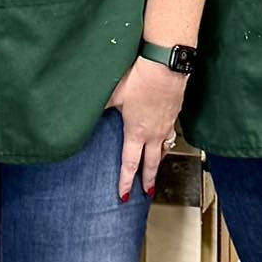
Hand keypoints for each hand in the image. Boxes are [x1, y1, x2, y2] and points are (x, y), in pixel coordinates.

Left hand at [106, 56, 184, 200]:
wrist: (166, 66)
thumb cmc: (140, 79)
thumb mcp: (114, 95)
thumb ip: (101, 107)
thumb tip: (86, 112)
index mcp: (136, 133)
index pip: (130, 164)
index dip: (125, 181)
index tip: (124, 195)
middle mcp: (154, 133)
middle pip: (152, 164)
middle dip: (148, 180)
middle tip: (147, 192)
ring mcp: (166, 125)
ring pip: (164, 150)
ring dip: (159, 163)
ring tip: (156, 169)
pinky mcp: (174, 114)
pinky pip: (171, 135)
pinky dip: (167, 143)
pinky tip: (165, 141)